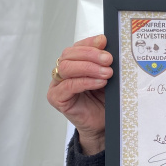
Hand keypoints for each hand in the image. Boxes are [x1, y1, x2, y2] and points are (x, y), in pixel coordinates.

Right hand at [46, 34, 112, 153]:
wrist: (102, 124)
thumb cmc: (104, 100)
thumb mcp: (107, 77)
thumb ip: (105, 61)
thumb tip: (107, 44)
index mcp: (73, 63)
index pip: (77, 47)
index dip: (90, 43)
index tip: (104, 41)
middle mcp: (62, 72)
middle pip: (69, 55)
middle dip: (90, 54)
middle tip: (108, 59)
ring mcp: (57, 85)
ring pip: (67, 68)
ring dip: (89, 68)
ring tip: (107, 73)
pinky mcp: (57, 99)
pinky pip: (68, 86)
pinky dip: (85, 82)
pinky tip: (100, 82)